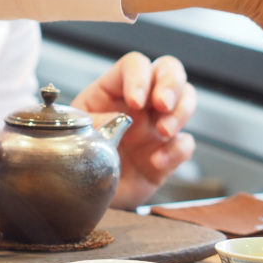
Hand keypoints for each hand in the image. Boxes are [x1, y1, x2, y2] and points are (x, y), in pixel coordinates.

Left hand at [71, 52, 196, 207]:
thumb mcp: (75, 137)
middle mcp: (140, 102)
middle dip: (171, 84)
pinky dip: (176, 151)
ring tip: (164, 132)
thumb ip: (92, 124)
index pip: (134, 65)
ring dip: (181, 112)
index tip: (135, 103)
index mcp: (113, 90)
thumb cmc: (78, 161)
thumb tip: (113, 117)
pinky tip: (157, 162)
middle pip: (168, 70)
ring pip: (187, 98)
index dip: (139, 77)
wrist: (87, 197)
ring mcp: (157, 125)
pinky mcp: (168, 151)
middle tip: (162, 105)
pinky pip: (186, 143)